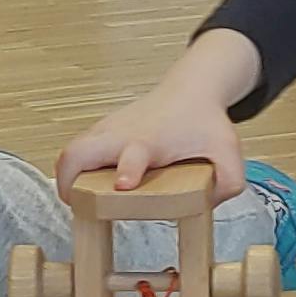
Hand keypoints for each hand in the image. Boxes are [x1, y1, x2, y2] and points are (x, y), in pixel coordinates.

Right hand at [61, 46, 252, 208]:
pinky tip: (85, 188)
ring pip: (70, 151)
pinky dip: (72, 170)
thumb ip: (228, 183)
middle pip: (78, 152)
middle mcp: (122, 135)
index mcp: (151, 141)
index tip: (124, 184)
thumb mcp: (228, 152)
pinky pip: (76, 151)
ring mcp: (107, 131)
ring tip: (76, 202)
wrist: (189, 91)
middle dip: (69, 180)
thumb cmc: (204, 122)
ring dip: (66, 178)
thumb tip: (208, 206)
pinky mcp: (100, 133)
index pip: (133, 154)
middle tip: (76, 204)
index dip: (127, 169)